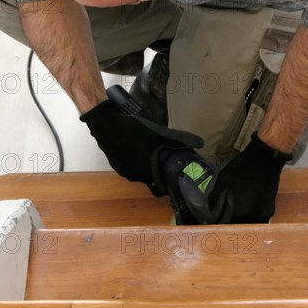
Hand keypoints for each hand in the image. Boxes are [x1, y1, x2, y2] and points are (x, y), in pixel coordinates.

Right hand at [80, 99, 202, 195]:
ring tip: (152, 152)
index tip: (174, 171)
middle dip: (157, 168)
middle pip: (150, 175)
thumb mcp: (159, 134)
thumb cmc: (133, 131)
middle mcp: (132, 176)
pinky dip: (135, 159)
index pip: (160, 183)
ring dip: (145, 163)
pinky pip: (129, 164)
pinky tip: (138, 148)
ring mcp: (121, 170)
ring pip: (139, 169)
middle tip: (165, 158)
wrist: (105, 124)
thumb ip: (180, 140)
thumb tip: (201, 143)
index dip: (168, 178)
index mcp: (144, 174)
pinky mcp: (114, 163)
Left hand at [206, 132, 291, 223]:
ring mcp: (265, 213)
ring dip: (243, 225)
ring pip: (252, 226)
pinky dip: (252, 219)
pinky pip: (260, 220)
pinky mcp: (271, 208)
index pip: (228, 228)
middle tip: (223, 222)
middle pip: (241, 230)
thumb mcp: (223, 180)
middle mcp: (255, 217)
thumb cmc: (242, 168)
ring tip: (234, 218)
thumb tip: (208, 210)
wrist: (265, 159)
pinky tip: (246, 212)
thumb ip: (214, 197)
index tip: (214, 225)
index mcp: (242, 212)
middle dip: (232, 228)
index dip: (220, 227)